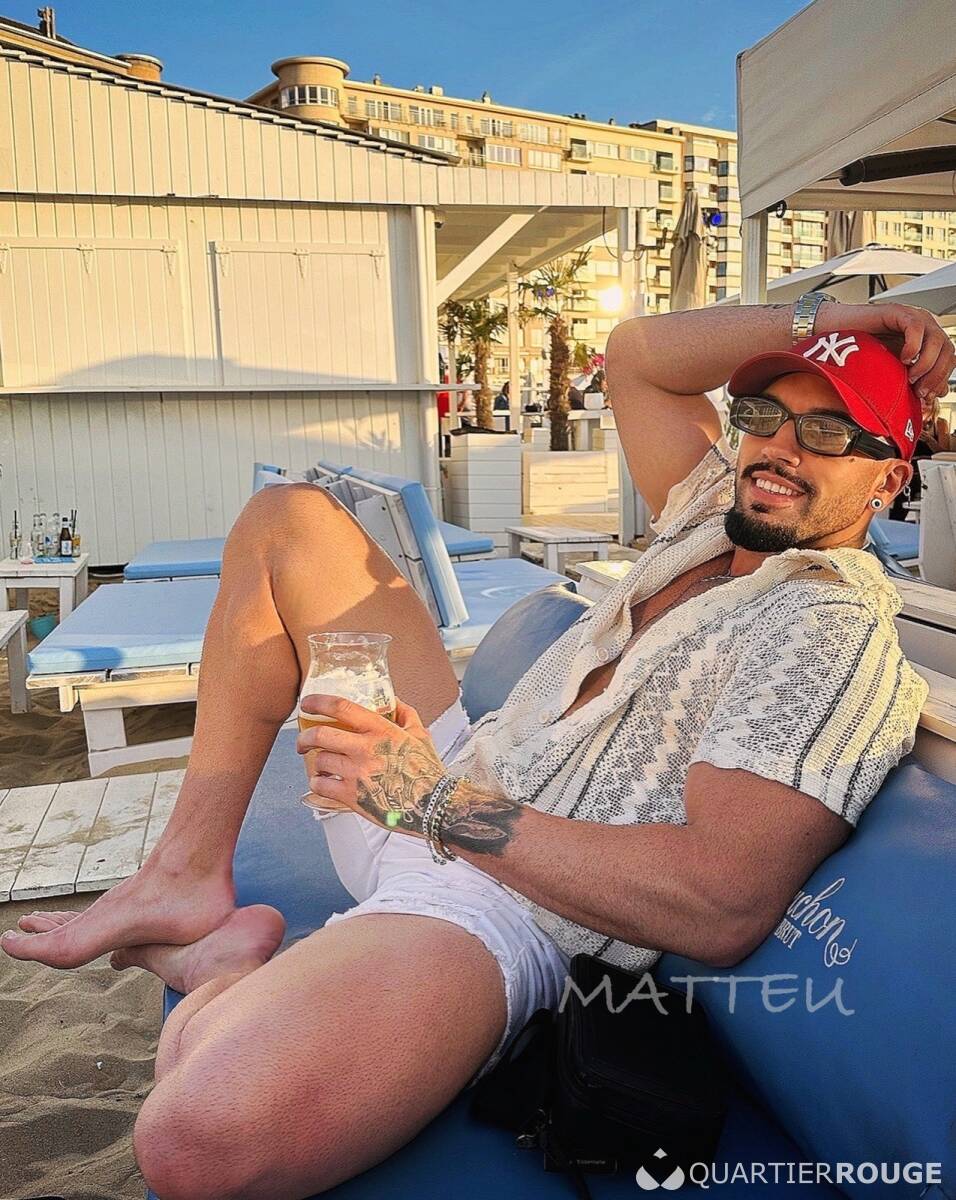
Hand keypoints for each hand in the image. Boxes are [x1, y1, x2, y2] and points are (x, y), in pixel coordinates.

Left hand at [296, 695, 444, 834]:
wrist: (434, 805)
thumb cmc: (428, 771)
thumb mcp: (421, 735)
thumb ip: (406, 714)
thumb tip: (393, 700)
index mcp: (381, 730)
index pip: (341, 707)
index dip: (318, 702)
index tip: (307, 703)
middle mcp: (366, 749)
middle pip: (320, 735)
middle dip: (305, 737)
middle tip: (304, 742)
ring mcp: (357, 774)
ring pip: (319, 762)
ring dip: (316, 764)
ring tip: (322, 767)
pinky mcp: (353, 797)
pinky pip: (321, 787)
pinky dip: (318, 784)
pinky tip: (324, 783)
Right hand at [816, 301, 954, 400]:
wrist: (836, 334)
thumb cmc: (860, 350)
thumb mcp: (892, 369)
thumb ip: (915, 379)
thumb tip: (936, 392)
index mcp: (925, 340)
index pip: (948, 359)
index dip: (940, 378)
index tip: (926, 395)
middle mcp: (924, 327)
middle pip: (947, 350)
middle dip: (936, 374)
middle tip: (919, 390)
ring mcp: (913, 318)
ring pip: (937, 339)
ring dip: (927, 363)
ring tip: (910, 376)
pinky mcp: (898, 313)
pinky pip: (915, 328)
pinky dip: (913, 346)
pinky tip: (903, 359)